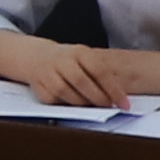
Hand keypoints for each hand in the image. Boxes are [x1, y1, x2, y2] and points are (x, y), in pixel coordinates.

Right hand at [3, 37, 145, 108]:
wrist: (36, 57)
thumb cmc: (68, 61)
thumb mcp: (85, 59)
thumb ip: (100, 74)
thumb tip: (118, 97)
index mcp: (79, 52)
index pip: (99, 71)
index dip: (113, 89)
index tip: (124, 104)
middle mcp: (62, 60)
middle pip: (82, 82)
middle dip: (98, 98)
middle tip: (109, 107)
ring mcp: (48, 73)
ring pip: (67, 93)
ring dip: (83, 104)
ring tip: (93, 107)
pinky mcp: (39, 86)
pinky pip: (55, 100)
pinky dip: (66, 105)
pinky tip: (74, 104)